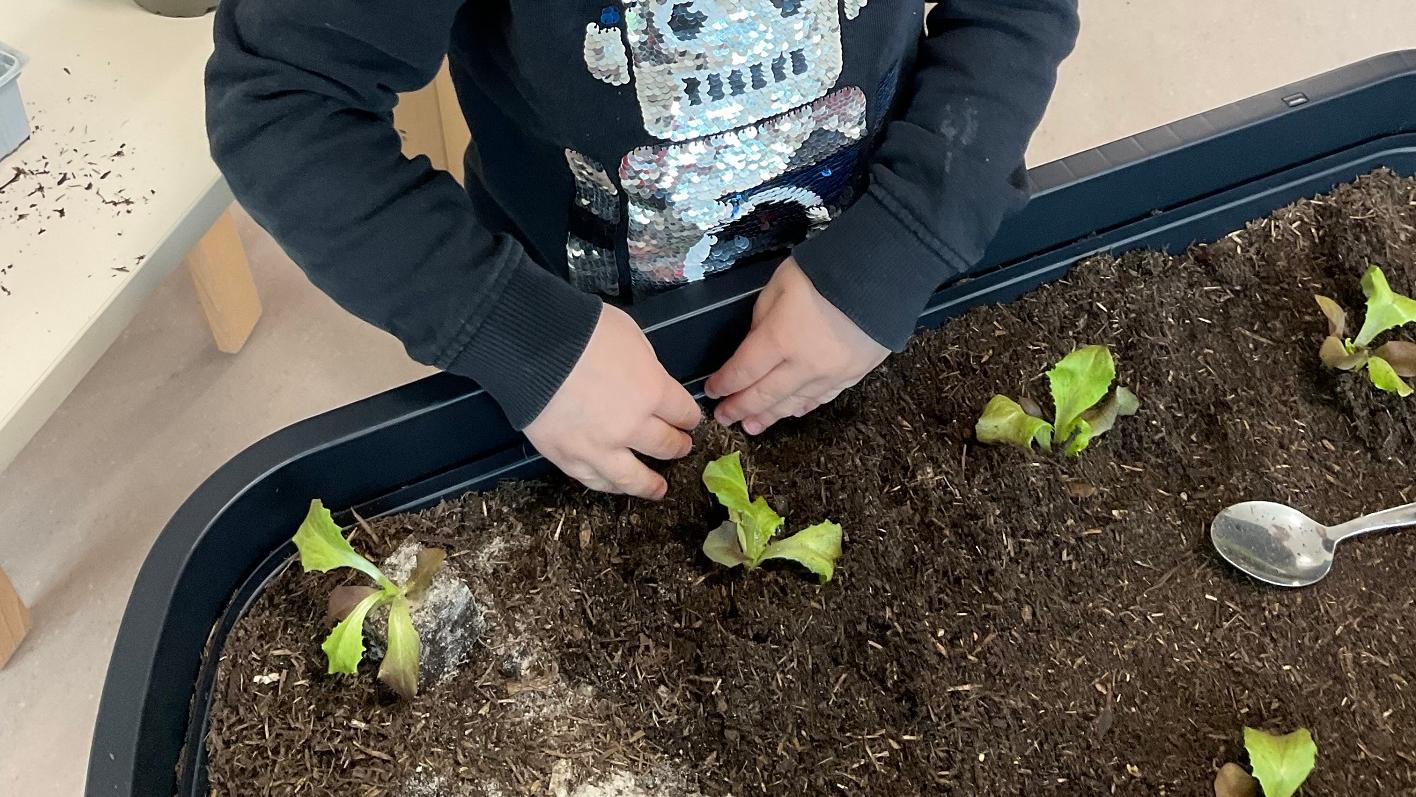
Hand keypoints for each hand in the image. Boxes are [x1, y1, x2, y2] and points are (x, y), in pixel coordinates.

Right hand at [525, 304, 700, 498]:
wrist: (529, 347)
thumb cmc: (582, 330)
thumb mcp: (631, 336)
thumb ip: (646, 366)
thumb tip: (648, 382)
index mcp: (652, 392)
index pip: (683, 413)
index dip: (689, 417)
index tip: (689, 420)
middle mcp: (631, 428)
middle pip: (664, 446)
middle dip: (677, 446)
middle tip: (680, 447)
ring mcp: (598, 448)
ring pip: (633, 478)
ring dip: (650, 484)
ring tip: (659, 488)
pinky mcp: (567, 458)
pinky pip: (594, 480)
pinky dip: (609, 485)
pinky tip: (616, 486)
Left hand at [706, 257, 887, 434]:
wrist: (884, 272)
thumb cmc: (825, 270)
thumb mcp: (779, 285)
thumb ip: (762, 319)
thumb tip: (755, 345)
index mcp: (780, 339)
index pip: (743, 371)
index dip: (725, 384)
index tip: (712, 391)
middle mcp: (804, 366)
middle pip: (765, 395)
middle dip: (741, 407)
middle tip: (725, 418)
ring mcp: (832, 374)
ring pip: (794, 403)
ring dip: (770, 415)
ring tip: (752, 425)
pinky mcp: (854, 375)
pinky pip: (822, 398)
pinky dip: (803, 407)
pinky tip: (792, 412)